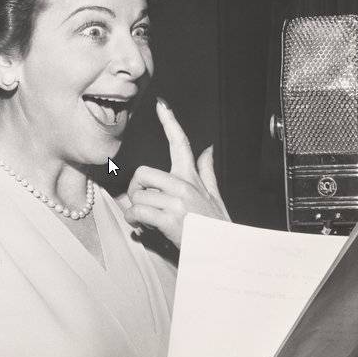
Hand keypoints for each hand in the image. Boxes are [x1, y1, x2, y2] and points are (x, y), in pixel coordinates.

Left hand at [125, 98, 229, 247]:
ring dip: (136, 210)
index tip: (161, 105)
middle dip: (136, 189)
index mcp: (191, 178)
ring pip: (138, 196)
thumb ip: (207, 170)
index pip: (181, 143)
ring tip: (147, 220)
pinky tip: (142, 226)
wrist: (222, 251)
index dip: (170, 121)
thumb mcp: (214, 194)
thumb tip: (208, 149)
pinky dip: (134, 220)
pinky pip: (138, 211)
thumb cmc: (215, 225)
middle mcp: (183, 185)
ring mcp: (176, 201)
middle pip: (143, 173)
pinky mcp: (169, 218)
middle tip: (142, 202)